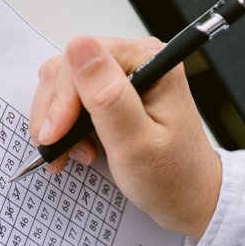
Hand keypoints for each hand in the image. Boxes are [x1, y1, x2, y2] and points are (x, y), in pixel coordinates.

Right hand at [28, 35, 222, 238]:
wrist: (188, 197)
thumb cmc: (172, 176)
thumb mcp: (136, 143)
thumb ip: (108, 95)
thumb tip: (80, 48)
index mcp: (149, 61)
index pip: (81, 58)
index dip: (63, 98)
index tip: (57, 135)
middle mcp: (137, 60)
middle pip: (68, 69)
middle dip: (56, 113)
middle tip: (61, 149)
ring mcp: (124, 76)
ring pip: (65, 84)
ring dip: (58, 121)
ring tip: (74, 152)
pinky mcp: (114, 92)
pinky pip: (73, 98)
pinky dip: (66, 125)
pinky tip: (77, 147)